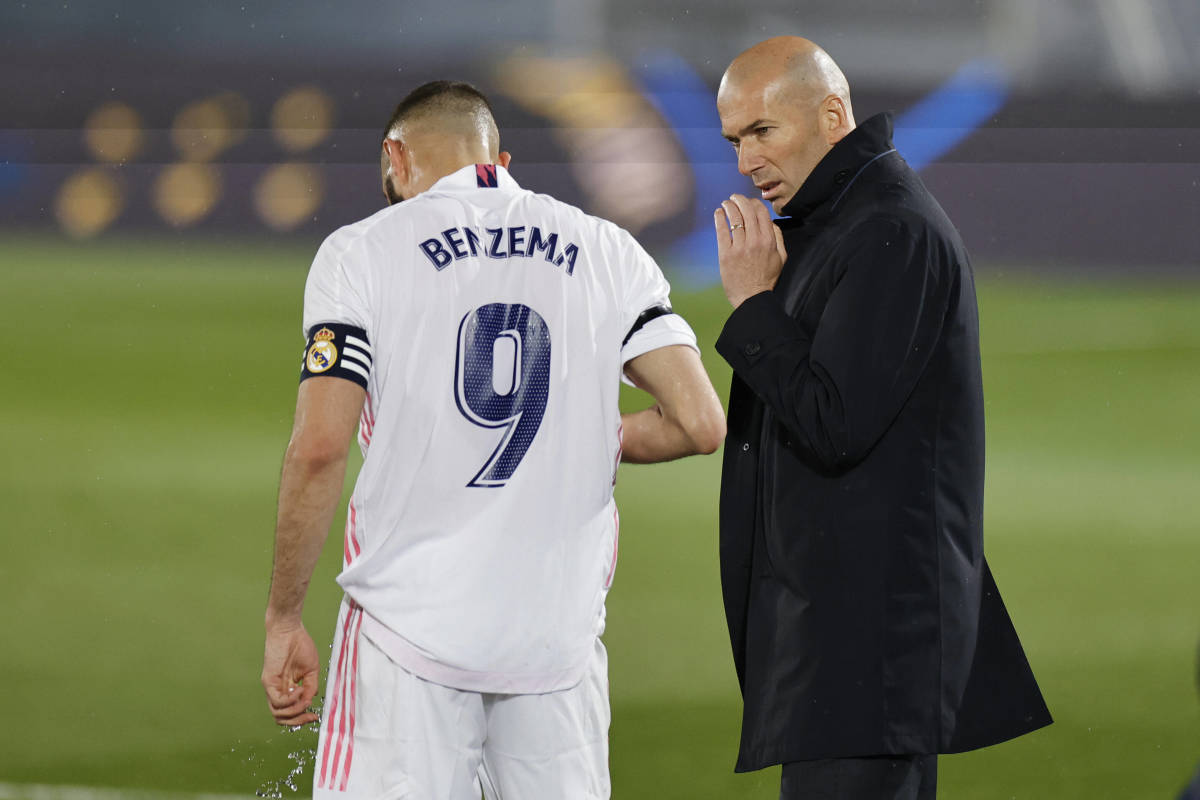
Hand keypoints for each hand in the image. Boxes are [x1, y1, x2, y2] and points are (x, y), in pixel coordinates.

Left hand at [262, 620, 320, 726]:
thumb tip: (309, 702)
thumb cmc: (300, 645)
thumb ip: (310, 687)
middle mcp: (277, 690)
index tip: (315, 716)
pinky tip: (299, 690)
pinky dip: (290, 700)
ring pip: (277, 713)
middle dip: (298, 721)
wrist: (289, 629)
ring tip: (305, 700)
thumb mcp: (311, 670)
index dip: (302, 718)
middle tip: (311, 716)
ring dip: (294, 711)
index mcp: (288, 688)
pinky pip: (277, 701)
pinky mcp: (268, 681)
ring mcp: (271, 687)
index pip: (290, 712)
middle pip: (281, 718)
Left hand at [714, 194, 787, 308]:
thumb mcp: (781, 257)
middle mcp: (755, 241)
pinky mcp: (726, 254)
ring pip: (734, 218)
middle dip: (740, 199)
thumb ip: (778, 238)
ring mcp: (740, 247)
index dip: (754, 203)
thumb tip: (771, 222)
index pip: (761, 213)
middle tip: (735, 197)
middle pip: (747, 211)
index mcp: (769, 240)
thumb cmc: (767, 278)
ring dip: (729, 206)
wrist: (752, 297)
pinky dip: (719, 218)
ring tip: (726, 202)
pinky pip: (722, 230)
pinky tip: (718, 212)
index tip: (749, 202)